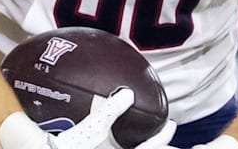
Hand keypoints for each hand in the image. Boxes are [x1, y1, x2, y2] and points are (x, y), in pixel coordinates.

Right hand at [0, 88, 166, 148]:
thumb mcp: (92, 128)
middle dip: (158, 146)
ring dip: (144, 146)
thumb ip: (111, 111)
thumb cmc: (66, 145)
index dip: (162, 137)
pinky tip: (119, 137)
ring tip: (150, 138)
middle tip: (168, 137)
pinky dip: (126, 145)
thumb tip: (128, 94)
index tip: (171, 125)